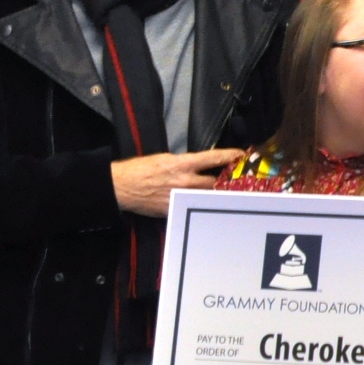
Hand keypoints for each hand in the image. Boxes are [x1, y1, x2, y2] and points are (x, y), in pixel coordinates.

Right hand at [113, 149, 245, 217]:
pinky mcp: (174, 210)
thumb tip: (199, 165)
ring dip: (218, 194)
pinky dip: (200, 205)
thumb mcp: (165, 159)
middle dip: (229, 180)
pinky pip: (192, 207)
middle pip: (216, 182)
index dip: (230, 156)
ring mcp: (181, 197)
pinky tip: (207, 205)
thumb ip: (185, 163)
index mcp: (182, 164)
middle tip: (241, 179)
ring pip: (207, 196)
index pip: (213, 158)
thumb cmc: (141, 169)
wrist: (121, 186)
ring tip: (230, 193)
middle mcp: (185, 181)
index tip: (242, 155)